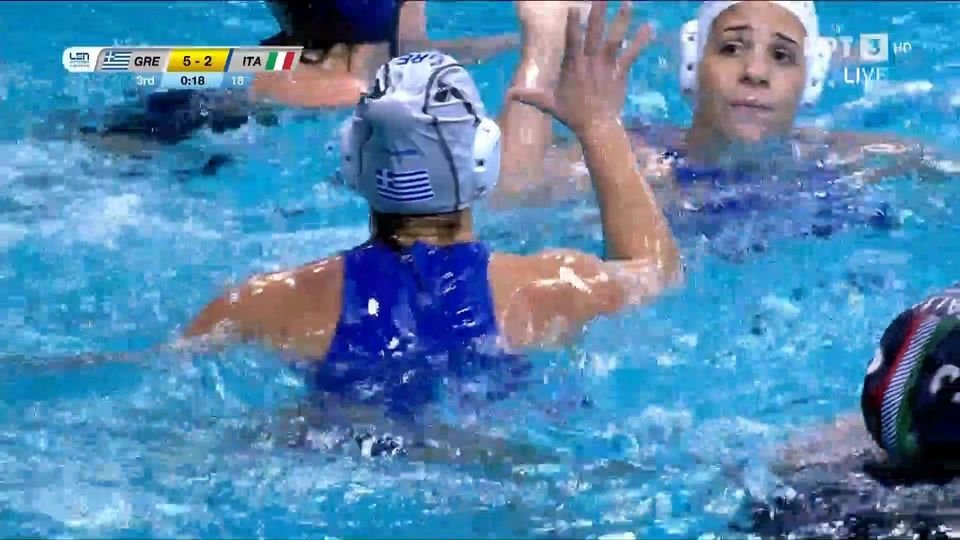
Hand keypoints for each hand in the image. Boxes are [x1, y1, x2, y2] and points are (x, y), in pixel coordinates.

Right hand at [507, 1, 651, 135]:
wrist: (596, 127)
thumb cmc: (572, 114)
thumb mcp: (548, 104)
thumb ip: (530, 95)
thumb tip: (509, 95)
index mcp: (573, 66)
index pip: (572, 40)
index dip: (573, 23)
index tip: (574, 7)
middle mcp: (590, 62)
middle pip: (595, 33)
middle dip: (598, 13)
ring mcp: (606, 66)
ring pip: (615, 39)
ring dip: (621, 20)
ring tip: (627, 2)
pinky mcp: (620, 73)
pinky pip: (631, 54)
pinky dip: (640, 41)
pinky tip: (649, 27)